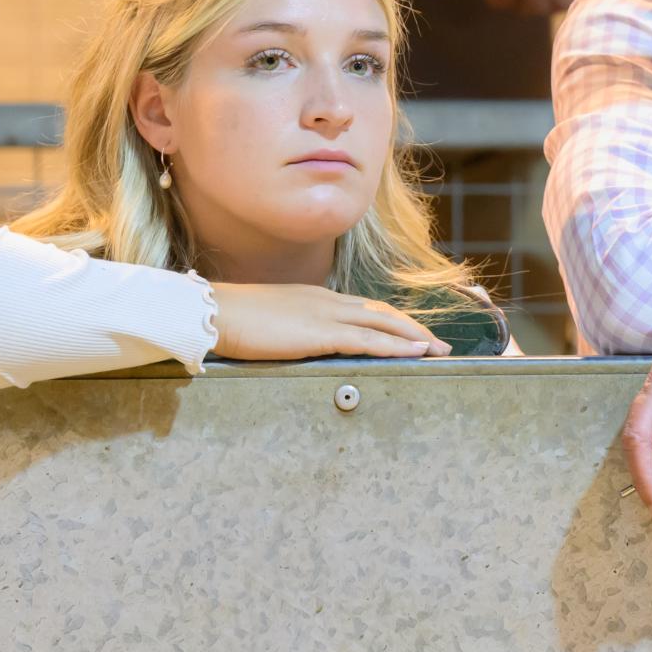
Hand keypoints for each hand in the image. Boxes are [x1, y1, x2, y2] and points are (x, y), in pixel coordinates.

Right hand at [207, 282, 452, 360]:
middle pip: (382, 312)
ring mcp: (326, 314)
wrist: (212, 313)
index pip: (366, 308)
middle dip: (414, 328)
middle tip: (438, 344)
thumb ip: (293, 329)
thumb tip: (302, 345)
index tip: (412, 333)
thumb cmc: (233, 321)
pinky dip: (396, 345)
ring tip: (439, 350)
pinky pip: (368, 339)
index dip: (392, 320)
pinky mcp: (320, 333)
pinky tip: (416, 352)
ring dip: (415, 337)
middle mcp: (328, 301)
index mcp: (316, 298)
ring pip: (383, 323)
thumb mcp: (272, 322)